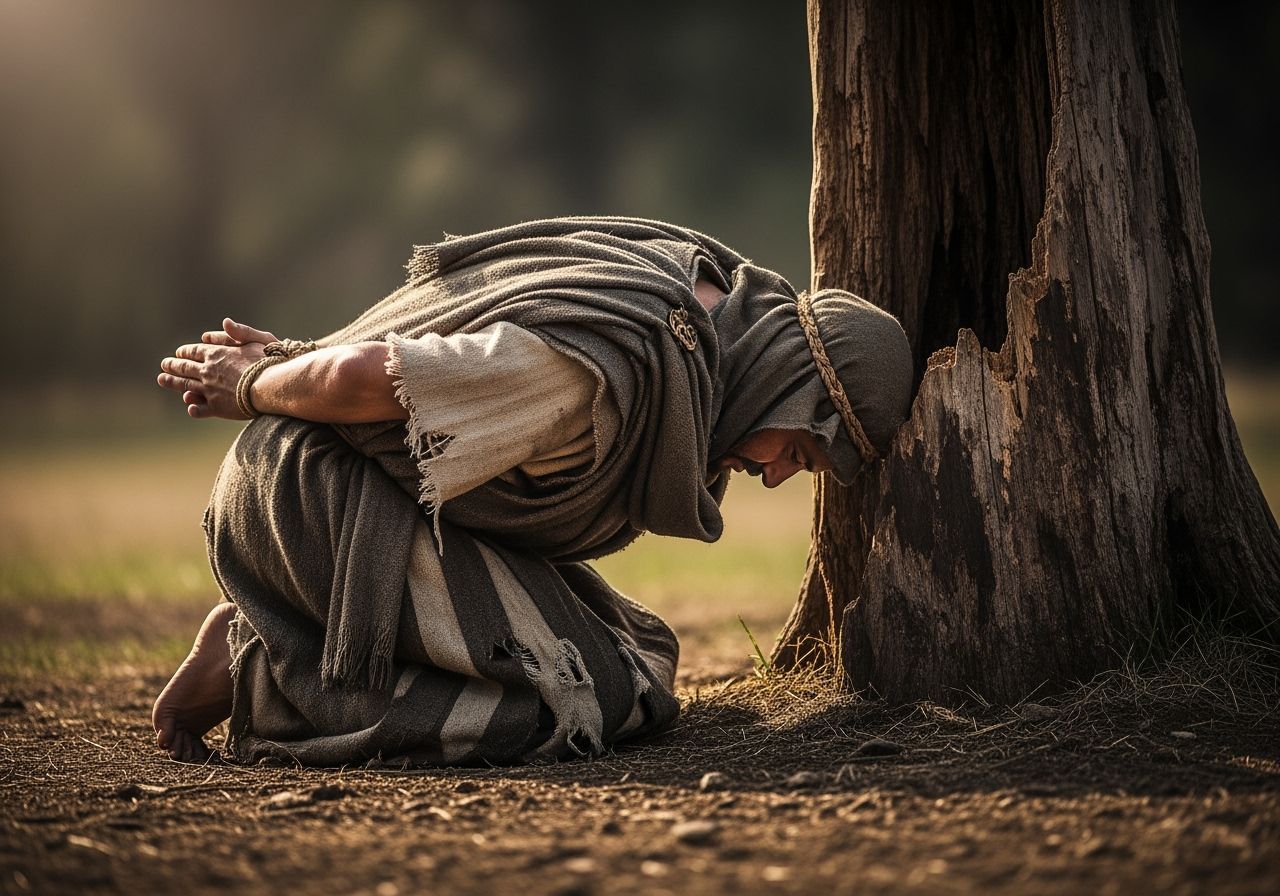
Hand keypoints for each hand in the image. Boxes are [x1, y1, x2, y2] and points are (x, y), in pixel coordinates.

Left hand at [157, 319, 278, 418]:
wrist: (272, 387)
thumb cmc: (268, 361)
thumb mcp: (258, 339)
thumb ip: (240, 332)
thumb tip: (225, 322)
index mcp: (216, 354)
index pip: (195, 351)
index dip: (186, 351)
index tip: (179, 352)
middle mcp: (208, 371)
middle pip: (185, 367)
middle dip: (173, 365)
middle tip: (164, 365)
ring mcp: (209, 390)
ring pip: (185, 386)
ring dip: (172, 382)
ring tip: (162, 380)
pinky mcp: (216, 407)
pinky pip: (200, 409)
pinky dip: (193, 406)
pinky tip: (189, 406)